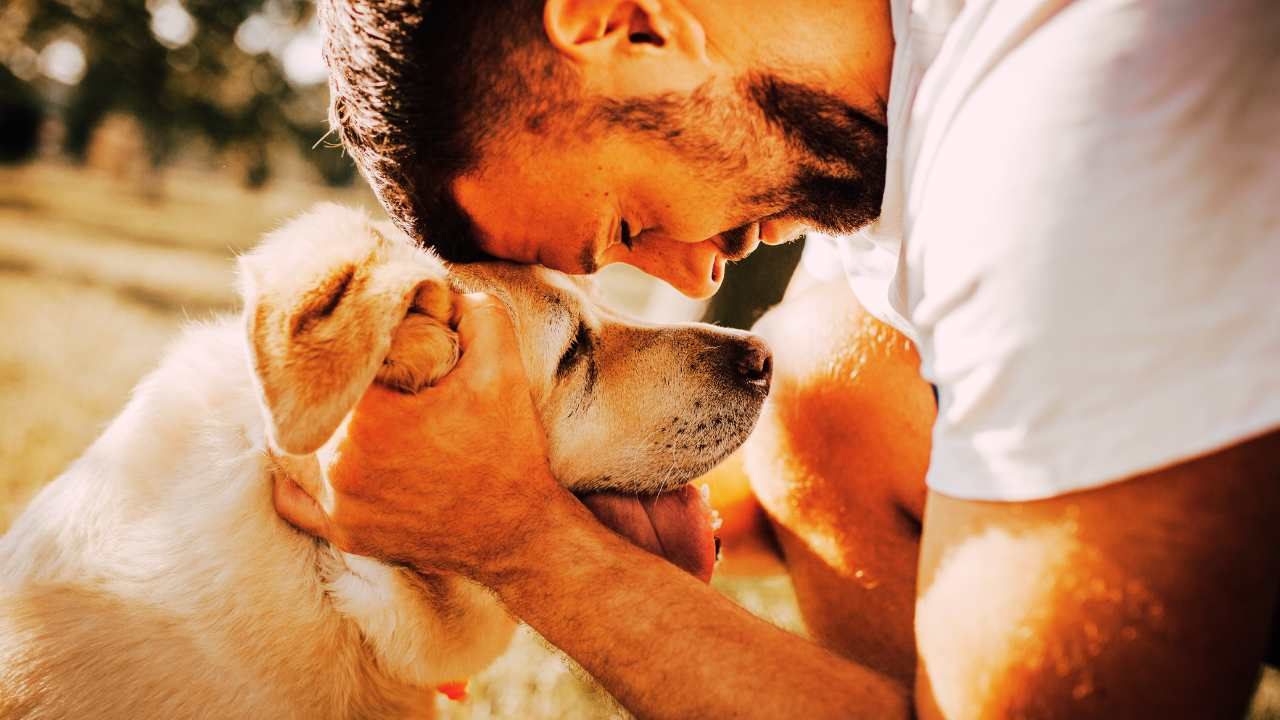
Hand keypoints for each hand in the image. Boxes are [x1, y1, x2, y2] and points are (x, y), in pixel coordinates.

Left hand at [272, 292, 565, 578]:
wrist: (518, 534)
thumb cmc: (509, 450)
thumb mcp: (504, 368)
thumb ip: (476, 311)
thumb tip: (439, 290)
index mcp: (368, 420)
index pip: (335, 362)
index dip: (351, 344)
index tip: (373, 339)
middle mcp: (339, 466)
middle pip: (313, 403)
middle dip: (334, 383)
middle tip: (363, 372)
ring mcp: (337, 506)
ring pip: (297, 446)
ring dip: (316, 423)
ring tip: (343, 405)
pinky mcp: (343, 534)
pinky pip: (294, 499)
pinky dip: (301, 475)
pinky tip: (323, 452)